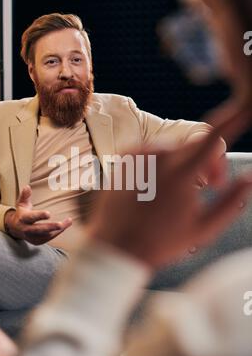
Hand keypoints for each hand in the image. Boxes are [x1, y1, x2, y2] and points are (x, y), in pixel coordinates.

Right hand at [4, 185, 71, 244]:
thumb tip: (27, 186)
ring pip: (46, 235)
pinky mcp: (36, 241)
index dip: (40, 216)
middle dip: (50, 227)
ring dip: (58, 230)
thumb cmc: (21, 213)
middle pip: (39, 229)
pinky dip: (56, 233)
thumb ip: (25, 195)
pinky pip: (48, 238)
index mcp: (23, 218)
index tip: (49, 214)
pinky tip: (64, 226)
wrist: (14, 228)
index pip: (31, 217)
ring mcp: (31, 237)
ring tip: (68, 222)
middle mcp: (26, 229)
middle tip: (61, 224)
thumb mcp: (21, 203)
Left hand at [87, 107, 251, 268]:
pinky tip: (156, 186)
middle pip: (196, 145)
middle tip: (211, 185)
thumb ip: (232, 201)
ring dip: (184, 164)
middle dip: (209, 162)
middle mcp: (159, 158)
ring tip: (178, 191)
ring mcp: (139, 155)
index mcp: (181, 174)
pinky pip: (153, 152)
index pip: (213, 138)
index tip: (245, 108)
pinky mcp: (125, 157)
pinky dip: (161, 164)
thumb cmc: (162, 242)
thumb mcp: (204, 228)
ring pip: (175, 149)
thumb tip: (251, 177)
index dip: (234, 121)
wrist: (117, 246)